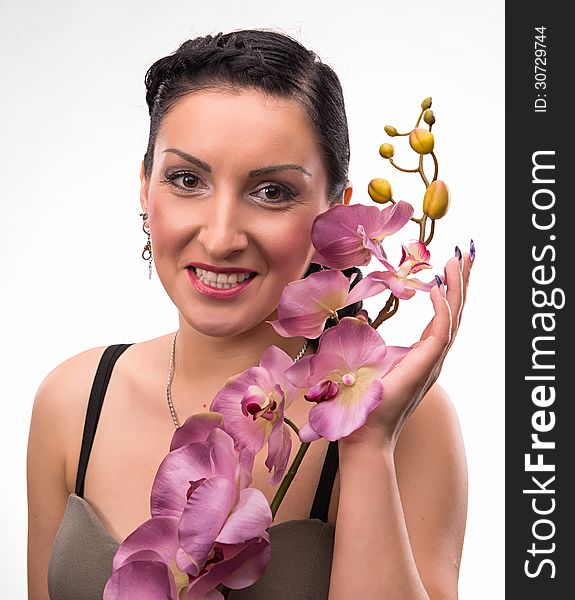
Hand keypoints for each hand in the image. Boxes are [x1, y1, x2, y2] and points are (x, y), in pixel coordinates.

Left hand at [343, 244, 473, 449]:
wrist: (364, 432)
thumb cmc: (363, 400)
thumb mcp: (364, 357)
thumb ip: (365, 336)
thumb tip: (356, 317)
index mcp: (422, 354)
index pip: (442, 315)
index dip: (448, 289)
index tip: (450, 264)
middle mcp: (433, 356)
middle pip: (454, 311)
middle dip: (461, 281)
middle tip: (466, 253)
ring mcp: (432, 361)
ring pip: (453, 318)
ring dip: (457, 288)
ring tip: (460, 260)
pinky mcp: (425, 365)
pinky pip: (440, 332)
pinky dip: (443, 309)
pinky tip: (440, 288)